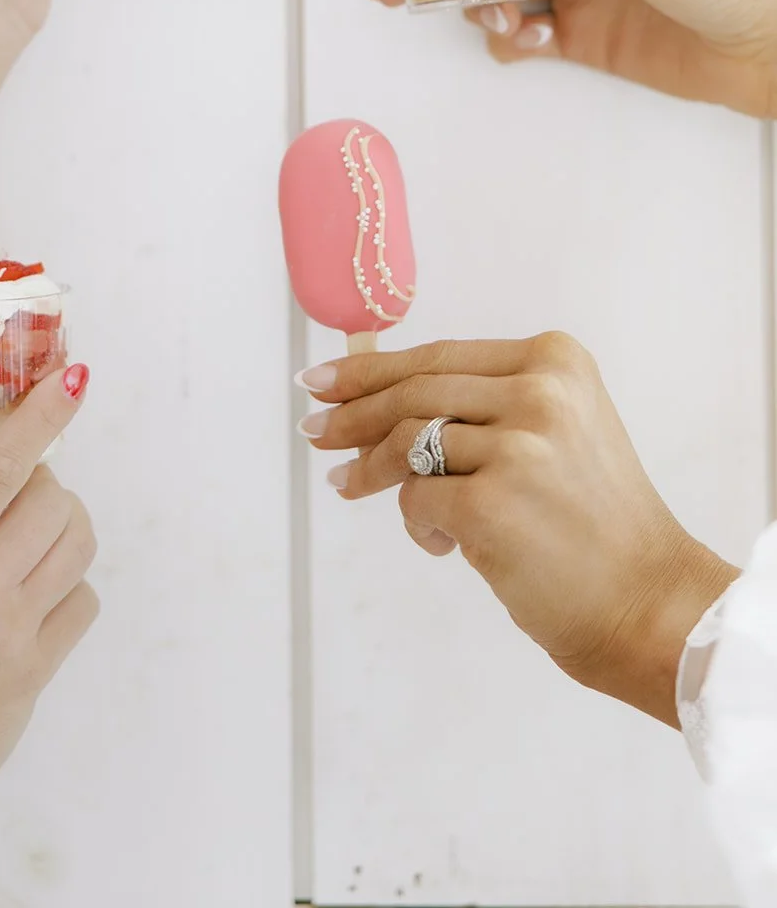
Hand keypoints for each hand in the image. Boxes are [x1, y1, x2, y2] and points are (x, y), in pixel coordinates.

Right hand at [0, 363, 97, 852]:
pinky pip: (83, 600)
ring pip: (78, 545)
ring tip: (34, 537)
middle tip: (22, 493)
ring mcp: (12, 634)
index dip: (41, 419)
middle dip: (45, 484)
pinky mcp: (38, 671)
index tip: (75, 380)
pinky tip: (38, 592)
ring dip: (65, 527)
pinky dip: (70, 584)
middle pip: (51, 502)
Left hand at [298, 335, 736, 723]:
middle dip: (351, 412)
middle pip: (413, 392)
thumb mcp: (553, 433)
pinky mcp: (491, 504)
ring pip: (405, 443)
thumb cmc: (591, 524)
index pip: (439, 356)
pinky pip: (414, 498)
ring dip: (370, 471)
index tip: (322, 379)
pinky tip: (443, 544)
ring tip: (351, 488)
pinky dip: (417, 522)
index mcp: (556, 360)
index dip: (371, 368)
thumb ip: (479, 406)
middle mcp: (540, 392)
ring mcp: (517, 447)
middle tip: (313, 430)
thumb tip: (368, 396)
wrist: (647, 603)